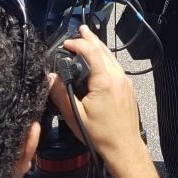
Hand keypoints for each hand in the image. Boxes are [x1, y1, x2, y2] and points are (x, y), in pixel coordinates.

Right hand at [49, 25, 141, 160]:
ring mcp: (125, 81)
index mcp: (105, 81)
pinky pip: (116, 66)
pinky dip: (106, 58)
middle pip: (103, 51)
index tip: (66, 44)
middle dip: (90, 39)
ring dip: (99, 47)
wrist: (124, 147)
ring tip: (89, 39)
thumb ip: (61, 95)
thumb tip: (50, 78)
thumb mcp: (75, 116)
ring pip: (111, 57)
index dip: (78, 44)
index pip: (91, 53)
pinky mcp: (127, 87)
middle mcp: (118, 77)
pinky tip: (99, 60)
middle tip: (81, 29)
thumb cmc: (100, 135)